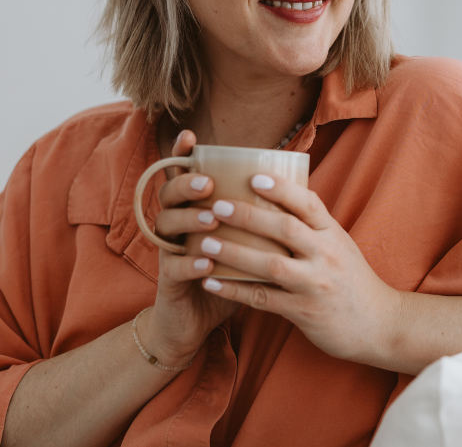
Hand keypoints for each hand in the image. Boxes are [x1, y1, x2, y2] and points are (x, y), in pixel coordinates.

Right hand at [138, 130, 240, 365]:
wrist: (197, 324)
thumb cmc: (226, 275)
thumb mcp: (241, 242)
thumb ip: (255, 216)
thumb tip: (294, 186)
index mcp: (192, 208)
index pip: (182, 174)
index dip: (182, 154)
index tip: (191, 137)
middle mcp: (175, 225)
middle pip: (169, 193)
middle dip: (186, 184)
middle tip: (208, 184)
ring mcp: (168, 252)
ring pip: (167, 225)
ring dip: (189, 220)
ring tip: (210, 219)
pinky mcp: (168, 282)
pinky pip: (173, 267)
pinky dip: (189, 263)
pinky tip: (205, 262)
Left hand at [194, 173, 401, 364]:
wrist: (379, 323)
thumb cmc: (351, 278)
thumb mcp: (339, 244)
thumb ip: (312, 225)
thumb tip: (277, 195)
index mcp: (333, 233)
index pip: (309, 203)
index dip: (282, 189)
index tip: (254, 177)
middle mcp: (325, 255)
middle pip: (285, 229)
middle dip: (248, 216)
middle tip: (217, 206)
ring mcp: (314, 284)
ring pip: (270, 265)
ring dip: (235, 253)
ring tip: (205, 243)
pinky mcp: (303, 312)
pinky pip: (263, 299)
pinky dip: (235, 290)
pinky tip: (210, 283)